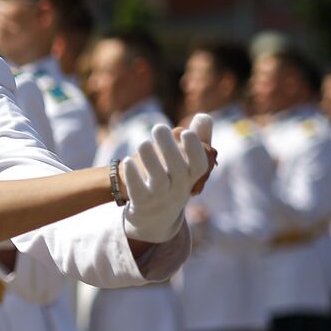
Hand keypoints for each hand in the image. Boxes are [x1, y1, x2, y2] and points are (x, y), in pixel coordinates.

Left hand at [120, 114, 212, 242]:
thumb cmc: (172, 180)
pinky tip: (127, 159)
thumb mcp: (186, 163)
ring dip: (151, 160)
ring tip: (143, 142)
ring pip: (159, 181)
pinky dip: (133, 176)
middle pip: (178, 169)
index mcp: (191, 177)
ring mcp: (160, 197)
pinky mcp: (141, 203)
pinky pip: (138, 191)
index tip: (186, 132)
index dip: (194, 149)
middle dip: (170, 148)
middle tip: (158, 127)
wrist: (154, 215)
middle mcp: (179, 188)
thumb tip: (203, 115)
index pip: (199, 164)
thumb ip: (197, 139)